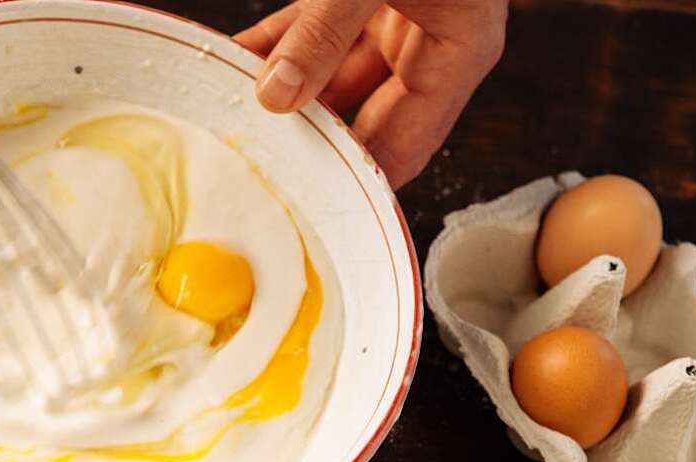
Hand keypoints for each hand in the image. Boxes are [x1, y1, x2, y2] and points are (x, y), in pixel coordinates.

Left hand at [236, 0, 505, 187]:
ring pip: (333, 77)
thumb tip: (277, 95)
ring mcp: (399, 19)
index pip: (405, 147)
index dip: (356, 182)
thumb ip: (324, 32)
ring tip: (234, 113)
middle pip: (364, 118)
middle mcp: (433, 44)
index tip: (308, 208)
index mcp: (461, 52)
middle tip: (256, 164)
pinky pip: (316, 34)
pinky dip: (278, 48)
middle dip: (309, 136)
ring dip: (285, 90)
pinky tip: (239, 63)